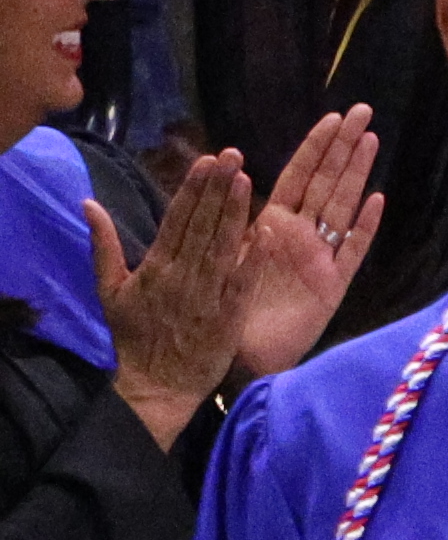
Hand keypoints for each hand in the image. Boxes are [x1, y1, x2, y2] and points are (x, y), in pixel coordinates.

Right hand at [94, 150, 251, 447]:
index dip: (193, 188)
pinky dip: (254, 258)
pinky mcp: (229, 315)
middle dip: (217, 188)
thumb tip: (89, 203)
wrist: (158, 383)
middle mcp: (184, 274)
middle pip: (202, 224)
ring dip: (235, 212)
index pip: (177, 218)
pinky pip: (244, 281)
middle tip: (232, 155)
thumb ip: (103, 244)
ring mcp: (209, 294)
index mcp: (157, 266)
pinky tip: (267, 233)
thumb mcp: (109, 289)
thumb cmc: (135, 336)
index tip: (206, 160)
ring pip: (224, 245)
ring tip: (246, 179)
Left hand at [233, 106, 386, 382]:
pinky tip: (376, 201)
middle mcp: (301, 235)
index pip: (298, 174)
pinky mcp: (332, 285)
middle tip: (363, 112)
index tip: (333, 117)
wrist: (238, 352)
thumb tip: (232, 173)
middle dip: (344, 146)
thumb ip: (231, 218)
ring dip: (356, 173)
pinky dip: (363, 227)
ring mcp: (321, 258)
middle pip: (327, 181)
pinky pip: (351, 250)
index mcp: (272, 223)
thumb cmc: (226, 305)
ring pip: (342, 205)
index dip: (316, 146)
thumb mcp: (220, 252)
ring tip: (371, 140)